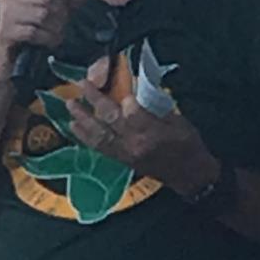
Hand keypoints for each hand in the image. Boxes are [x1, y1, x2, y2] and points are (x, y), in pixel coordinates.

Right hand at [0, 0, 76, 74]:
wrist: (8, 58)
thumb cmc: (27, 33)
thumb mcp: (48, 13)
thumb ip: (66, 2)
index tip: (66, 1)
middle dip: (61, 12)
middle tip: (64, 23)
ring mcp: (6, 15)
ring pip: (42, 14)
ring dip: (55, 27)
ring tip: (57, 34)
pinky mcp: (5, 32)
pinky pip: (33, 32)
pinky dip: (46, 38)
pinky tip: (49, 42)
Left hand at [68, 59, 219, 195]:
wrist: (189, 175)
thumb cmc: (188, 144)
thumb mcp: (179, 121)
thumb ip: (157, 107)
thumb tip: (137, 92)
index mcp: (153, 133)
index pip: (132, 112)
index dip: (124, 98)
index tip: (118, 84)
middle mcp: (135, 144)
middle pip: (110, 119)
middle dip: (94, 100)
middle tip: (82, 84)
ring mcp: (126, 153)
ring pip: (99, 135)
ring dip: (82, 119)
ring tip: (70, 105)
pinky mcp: (122, 160)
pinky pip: (99, 148)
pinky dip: (86, 137)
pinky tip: (75, 127)